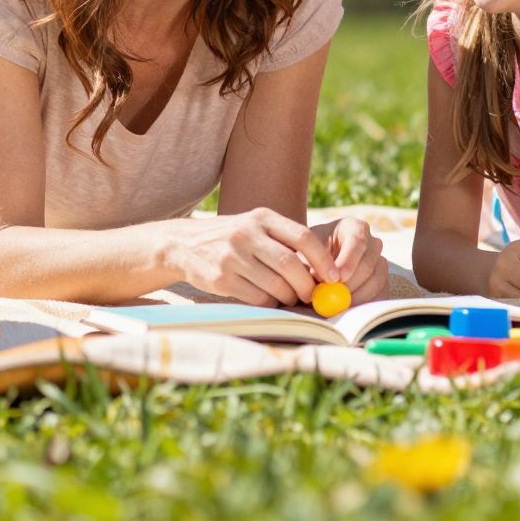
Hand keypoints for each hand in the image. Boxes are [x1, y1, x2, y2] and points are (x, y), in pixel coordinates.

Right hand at [169, 208, 338, 306]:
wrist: (184, 244)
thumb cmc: (232, 238)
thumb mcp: (255, 225)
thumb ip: (284, 240)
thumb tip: (324, 269)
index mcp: (261, 217)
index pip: (302, 237)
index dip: (323, 259)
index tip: (335, 276)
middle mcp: (246, 234)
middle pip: (290, 264)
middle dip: (308, 285)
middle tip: (314, 295)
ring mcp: (231, 257)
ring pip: (275, 285)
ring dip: (289, 297)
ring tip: (291, 298)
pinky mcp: (221, 279)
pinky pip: (257, 297)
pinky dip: (270, 303)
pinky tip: (269, 299)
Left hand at [311, 217, 387, 304]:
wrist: (319, 262)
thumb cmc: (312, 253)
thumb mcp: (307, 250)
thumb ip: (311, 262)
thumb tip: (320, 278)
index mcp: (355, 228)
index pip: (358, 242)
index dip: (349, 261)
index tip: (337, 278)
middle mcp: (372, 243)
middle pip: (368, 264)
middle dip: (350, 284)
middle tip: (334, 297)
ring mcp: (380, 263)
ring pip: (375, 282)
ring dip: (356, 297)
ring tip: (336, 305)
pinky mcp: (383, 282)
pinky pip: (380, 295)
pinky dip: (364, 304)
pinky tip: (347, 308)